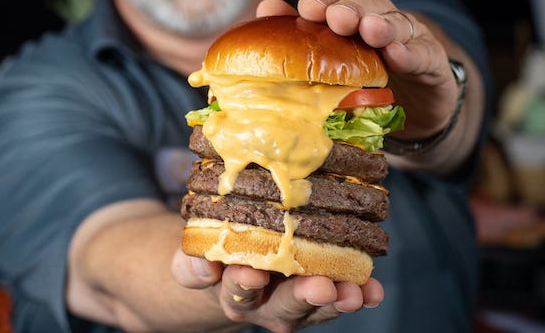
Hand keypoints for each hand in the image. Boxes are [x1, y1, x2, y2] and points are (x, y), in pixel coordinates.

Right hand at [172, 250, 383, 332]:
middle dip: (304, 297)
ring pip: (318, 306)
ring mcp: (295, 302)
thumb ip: (191, 265)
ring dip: (339, 299)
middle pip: (286, 306)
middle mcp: (266, 305)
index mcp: (233, 293)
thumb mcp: (191, 261)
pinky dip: (358, 293)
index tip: (252, 272)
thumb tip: (204, 265)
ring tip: (356, 292)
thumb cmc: (214, 257)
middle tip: (321, 287)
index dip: (244, 283)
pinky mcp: (318, 294)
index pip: (238, 291)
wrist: (231, 270)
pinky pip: (339, 296)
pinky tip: (373, 289)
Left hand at [257, 0, 458, 139]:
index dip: (322, 1)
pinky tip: (398, 55)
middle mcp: (377, 19)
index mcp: (348, 18)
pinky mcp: (431, 61)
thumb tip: (265, 8)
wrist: (415, 107)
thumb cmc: (364, 80)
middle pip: (365, 6)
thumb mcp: (332, 62)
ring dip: (382, 25)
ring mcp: (407, 37)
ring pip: (396, 24)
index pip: (333, 1)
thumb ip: (300, 36)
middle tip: (338, 18)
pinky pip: (422, 54)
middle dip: (350, 9)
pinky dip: (410, 53)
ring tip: (370, 30)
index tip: (306, 8)